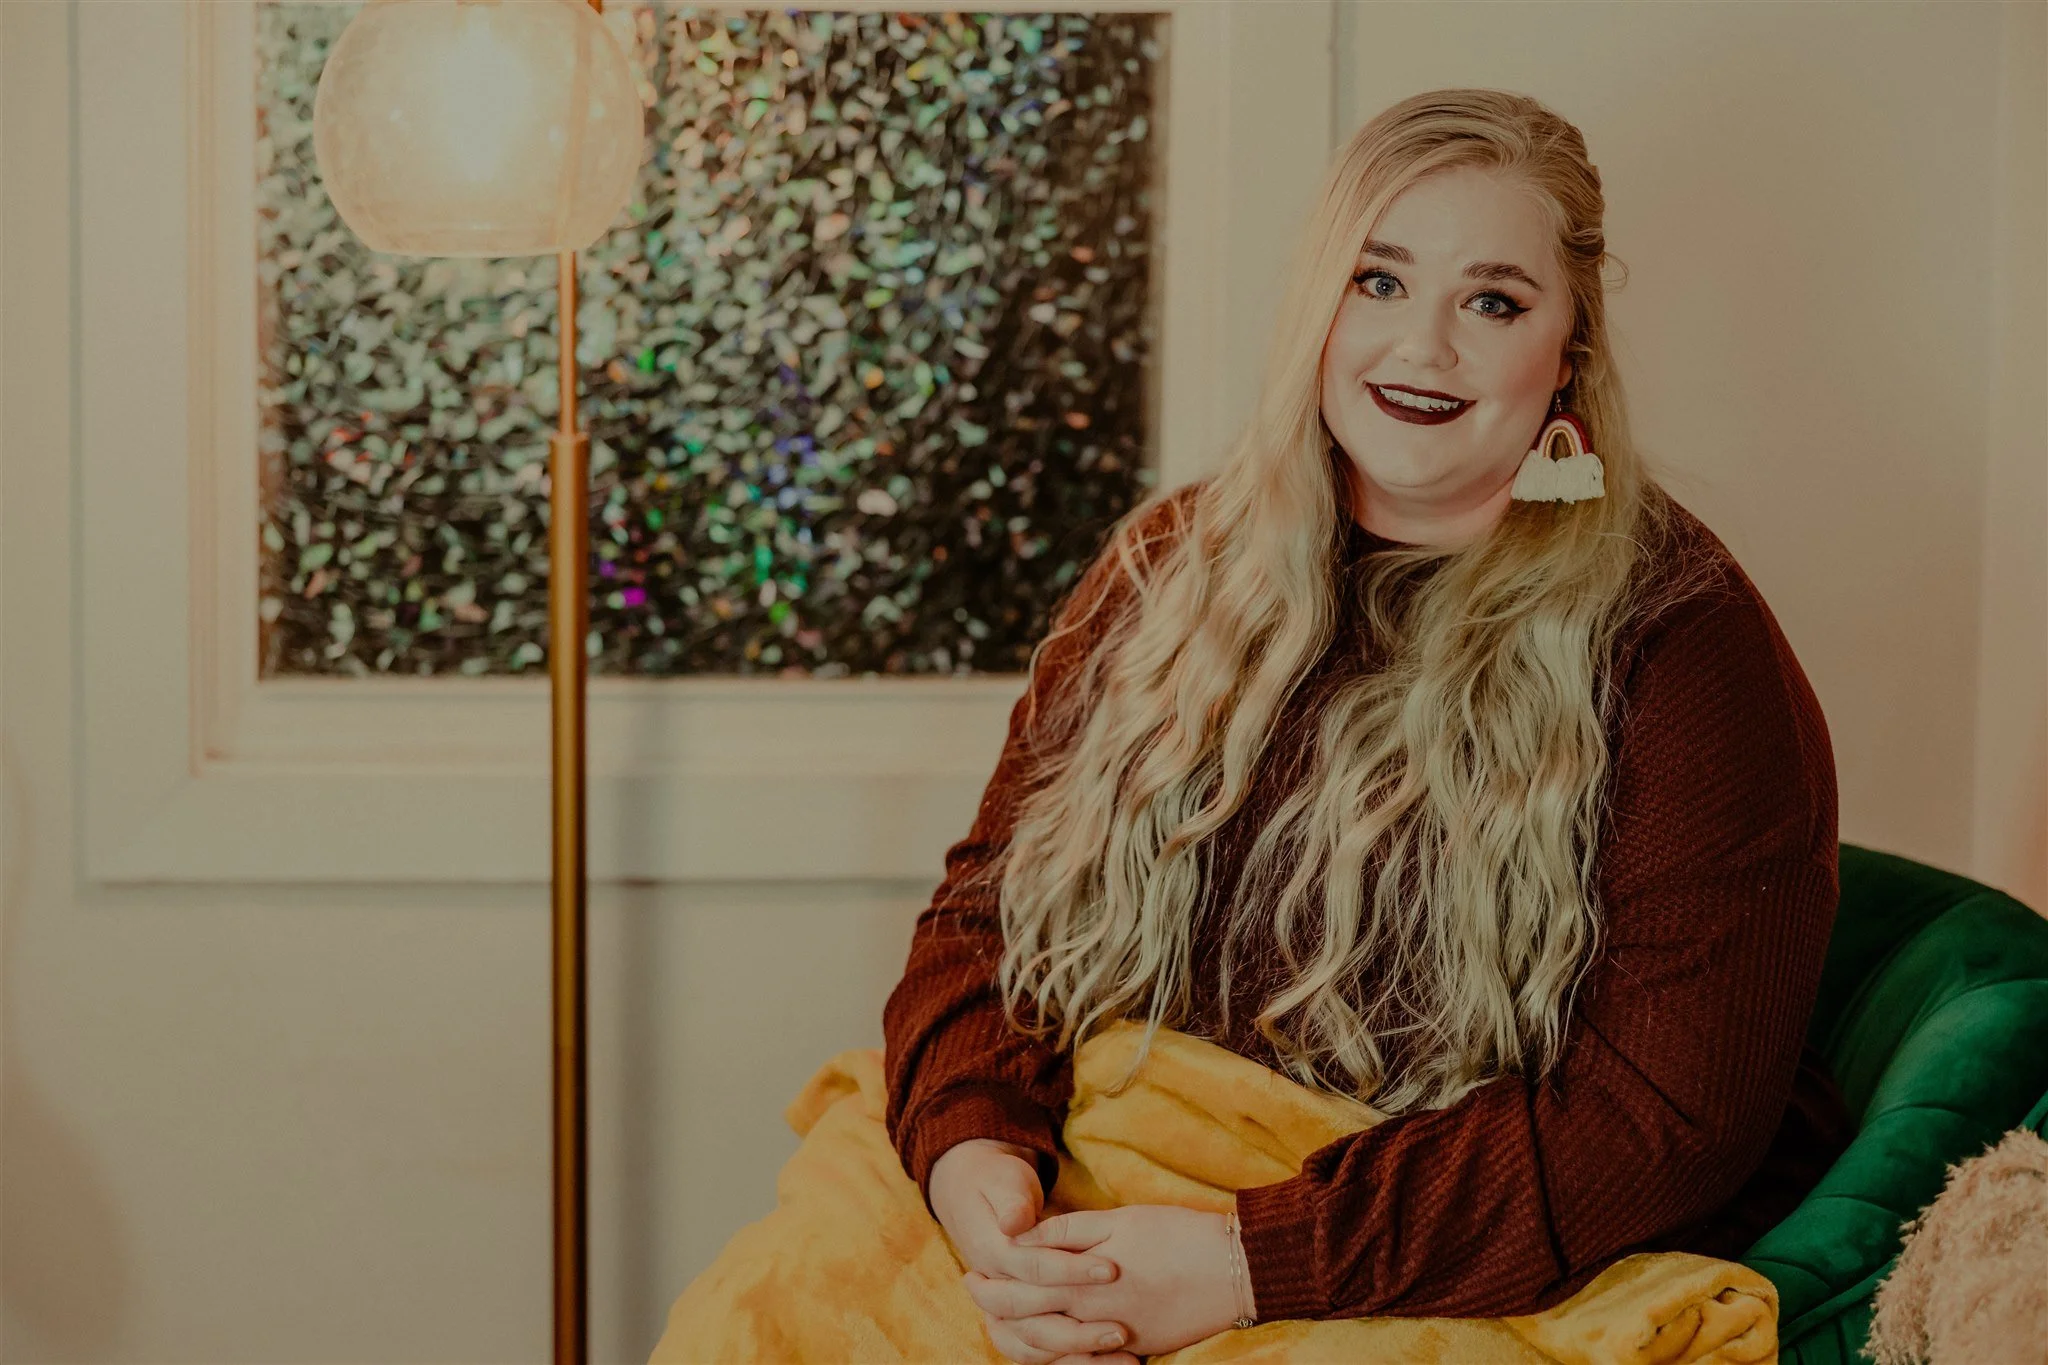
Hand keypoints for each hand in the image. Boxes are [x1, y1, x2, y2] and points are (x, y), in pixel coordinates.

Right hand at [928, 1139, 1136, 1364]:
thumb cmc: (998, 1183)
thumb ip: (1013, 1203)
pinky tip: (1113, 1361)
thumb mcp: (1005, 1182)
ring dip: (1078, 1357)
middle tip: (1122, 1330)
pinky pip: (1043, 1354)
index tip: (1112, 1270)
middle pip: (1034, 1324)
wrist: (973, 1195)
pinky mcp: (1021, 1319)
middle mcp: (994, 1290)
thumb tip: (1014, 1223)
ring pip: (1035, 1348)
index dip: (1071, 1271)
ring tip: (1125, 1358)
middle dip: (1079, 1331)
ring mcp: (1004, 1310)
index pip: (1033, 1270)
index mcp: (990, 1253)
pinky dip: (1074, 1362)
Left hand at [963, 1205, 1245, 1359]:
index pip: (1022, 1288)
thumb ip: (1069, 1232)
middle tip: (974, 1292)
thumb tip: (1025, 1236)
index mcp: (1084, 1282)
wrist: (1235, 1270)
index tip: (973, 1270)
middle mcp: (1093, 1318)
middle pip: (1028, 1322)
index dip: (993, 1281)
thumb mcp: (1121, 1220)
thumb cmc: (1178, 1235)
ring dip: (1020, 1334)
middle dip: (995, 1309)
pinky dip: (1059, 1354)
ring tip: (1000, 1320)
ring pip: (1052, 1348)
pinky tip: (1048, 1342)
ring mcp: (1116, 1339)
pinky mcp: (1137, 1348)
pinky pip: (1085, 1360)